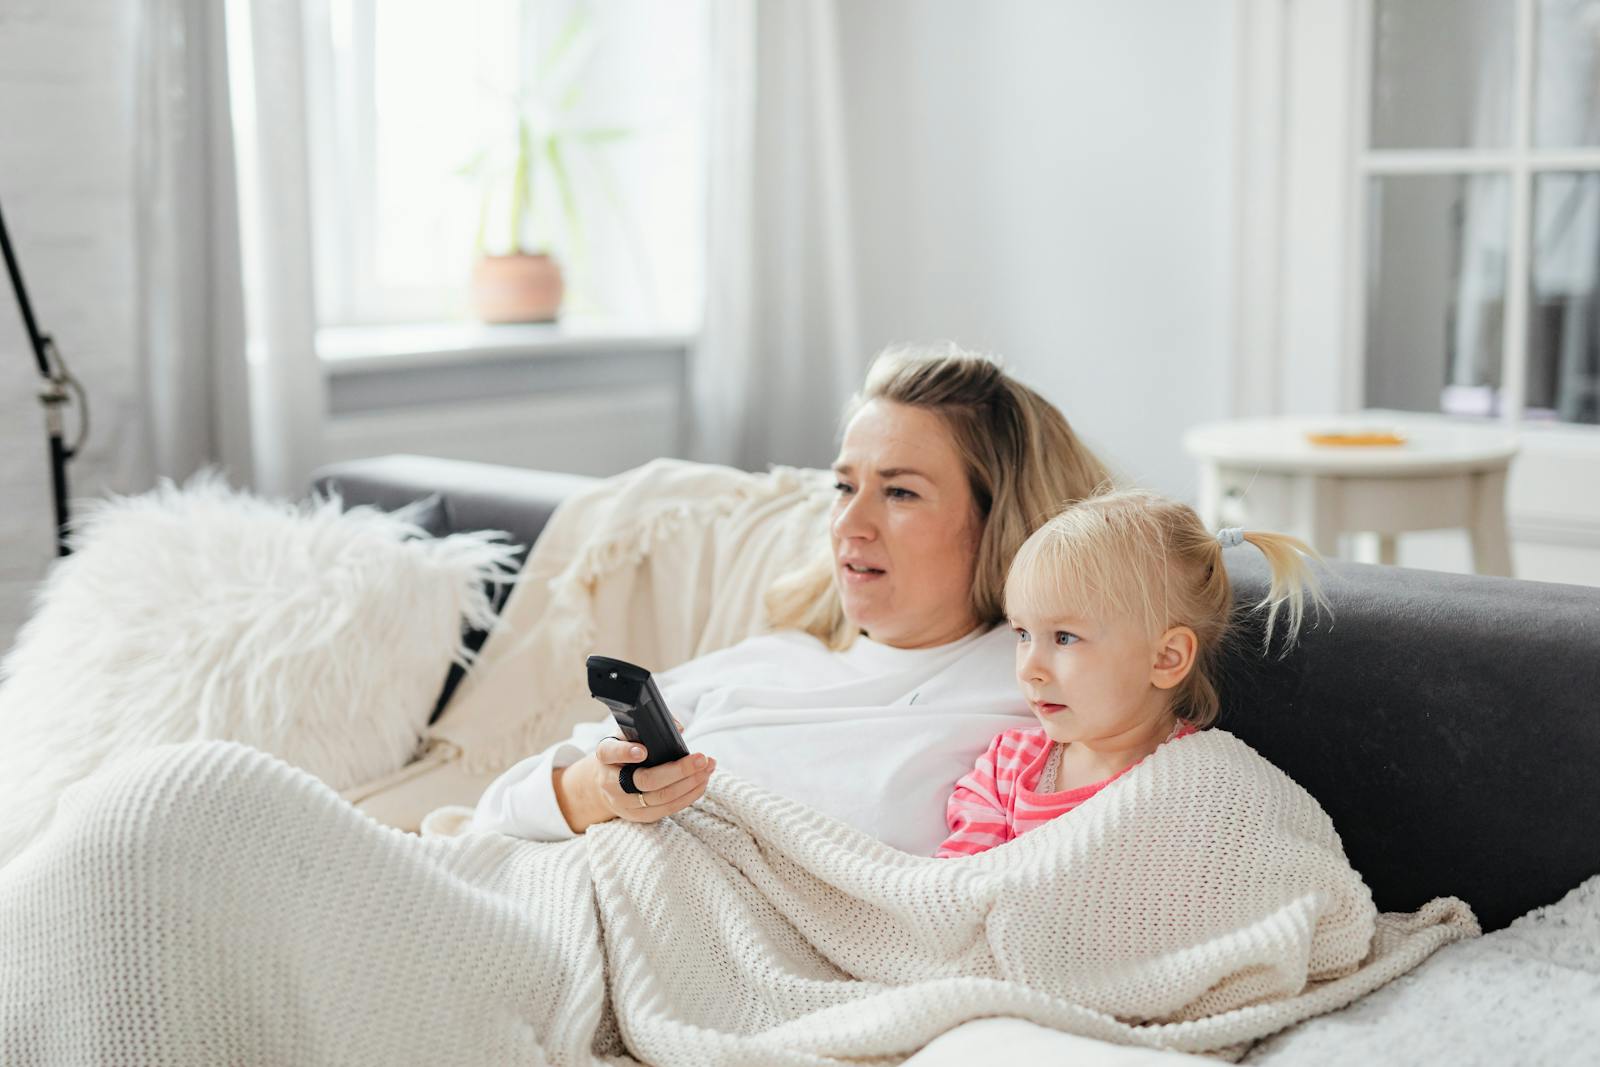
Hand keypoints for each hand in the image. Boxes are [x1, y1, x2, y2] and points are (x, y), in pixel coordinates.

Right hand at [553, 737, 715, 833]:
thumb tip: (678, 728)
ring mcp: (625, 804)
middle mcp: (611, 783)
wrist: (608, 782)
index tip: (643, 751)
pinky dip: (689, 795)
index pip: (611, 752)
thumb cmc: (625, 751)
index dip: (626, 752)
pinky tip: (702, 782)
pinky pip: (668, 809)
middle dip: (678, 770)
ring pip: (660, 798)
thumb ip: (649, 726)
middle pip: (645, 781)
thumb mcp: (629, 733)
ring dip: (690, 783)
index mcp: (606, 755)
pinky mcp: (640, 816)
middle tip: (701, 758)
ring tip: (708, 768)